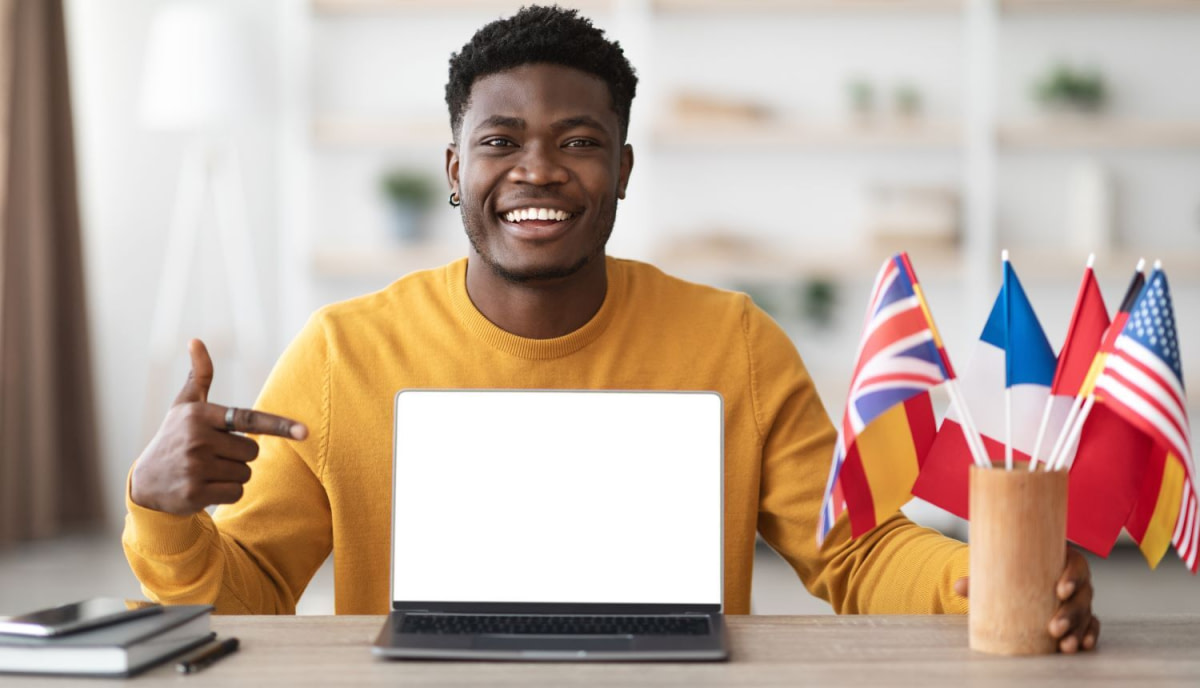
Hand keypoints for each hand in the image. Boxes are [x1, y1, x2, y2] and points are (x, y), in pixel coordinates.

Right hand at [131, 339, 307, 514]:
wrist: (145, 483)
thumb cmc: (173, 438)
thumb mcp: (184, 406)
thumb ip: (199, 376)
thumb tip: (196, 340)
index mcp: (200, 415)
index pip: (249, 420)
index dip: (279, 426)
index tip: (305, 432)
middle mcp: (197, 439)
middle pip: (253, 452)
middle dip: (240, 456)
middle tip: (213, 455)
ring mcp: (195, 467)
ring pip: (245, 474)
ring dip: (233, 475)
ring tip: (206, 471)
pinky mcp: (195, 493)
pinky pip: (236, 493)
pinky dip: (227, 493)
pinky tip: (204, 487)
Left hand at [954, 547, 1098, 653]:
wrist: (1016, 583)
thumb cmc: (1012, 572)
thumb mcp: (1000, 572)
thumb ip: (982, 580)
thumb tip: (958, 586)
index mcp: (1060, 559)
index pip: (1075, 564)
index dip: (1072, 576)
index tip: (1060, 590)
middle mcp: (1076, 580)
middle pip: (1082, 595)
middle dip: (1070, 613)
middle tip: (1053, 628)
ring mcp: (1079, 600)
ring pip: (1085, 614)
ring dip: (1077, 630)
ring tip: (1064, 646)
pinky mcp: (1080, 618)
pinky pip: (1089, 627)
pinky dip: (1087, 635)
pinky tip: (1082, 646)